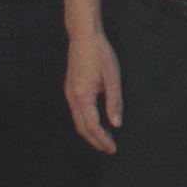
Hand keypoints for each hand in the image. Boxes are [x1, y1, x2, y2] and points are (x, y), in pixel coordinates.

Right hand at [66, 30, 123, 150]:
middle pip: (82, 127)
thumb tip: (116, 124)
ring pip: (78, 121)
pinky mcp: (70, 89)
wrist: (83, 36)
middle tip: (109, 149)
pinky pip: (77, 112)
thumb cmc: (100, 54)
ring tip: (104, 139)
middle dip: (95, 140)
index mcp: (83, 96)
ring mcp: (69, 93)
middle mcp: (72, 98)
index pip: (92, 125)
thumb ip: (114, 102)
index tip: (113, 148)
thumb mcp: (113, 77)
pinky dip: (86, 122)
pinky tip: (96, 122)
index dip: (102, 139)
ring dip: (90, 133)